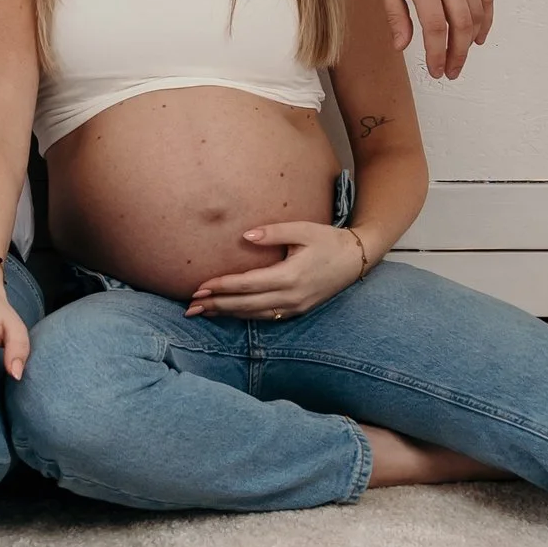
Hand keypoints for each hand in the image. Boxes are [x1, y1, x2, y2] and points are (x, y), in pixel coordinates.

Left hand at [187, 221, 367, 319]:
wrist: (357, 259)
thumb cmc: (329, 240)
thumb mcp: (303, 230)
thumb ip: (273, 232)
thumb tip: (244, 237)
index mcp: (290, 276)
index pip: (247, 284)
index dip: (221, 287)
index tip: (199, 287)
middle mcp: (291, 296)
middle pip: (245, 304)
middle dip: (216, 306)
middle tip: (190, 307)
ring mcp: (295, 307)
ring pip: (254, 314)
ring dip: (227, 313)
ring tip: (203, 312)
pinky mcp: (298, 310)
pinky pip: (266, 317)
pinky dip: (245, 315)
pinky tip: (229, 312)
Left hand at [374, 0, 492, 78]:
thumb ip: (395, 15)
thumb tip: (401, 47)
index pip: (436, 28)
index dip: (437, 54)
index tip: (436, 71)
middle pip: (461, 24)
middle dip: (458, 54)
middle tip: (450, 72)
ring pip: (477, 13)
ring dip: (471, 40)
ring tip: (460, 57)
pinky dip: (486, 19)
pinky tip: (478, 36)